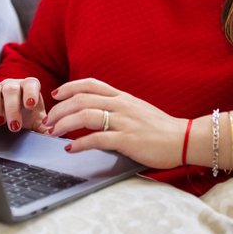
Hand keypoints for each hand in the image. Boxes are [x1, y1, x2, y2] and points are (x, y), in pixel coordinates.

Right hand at [0, 78, 46, 132]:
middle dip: (12, 108)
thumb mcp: (36, 123)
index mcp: (28, 88)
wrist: (8, 118)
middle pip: (11, 89)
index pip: (31, 84)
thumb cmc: (25, 117)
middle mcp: (12, 85)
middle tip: (15, 126)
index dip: (31, 93)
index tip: (31, 105)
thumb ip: (45, 127)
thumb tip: (55, 134)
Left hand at [45, 78, 187, 168]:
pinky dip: (79, 143)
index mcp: (123, 97)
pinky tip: (70, 149)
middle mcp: (121, 105)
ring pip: (85, 115)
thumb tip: (97, 112)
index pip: (91, 84)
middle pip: (81, 99)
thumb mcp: (138, 110)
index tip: (55, 94)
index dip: (69, 87)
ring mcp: (124, 121)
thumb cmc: (161, 128)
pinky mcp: (127, 140)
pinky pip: (97, 138)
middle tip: (48, 120)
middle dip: (59, 109)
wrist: (184, 139)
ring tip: (53, 133)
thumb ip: (118, 108)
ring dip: (64, 124)